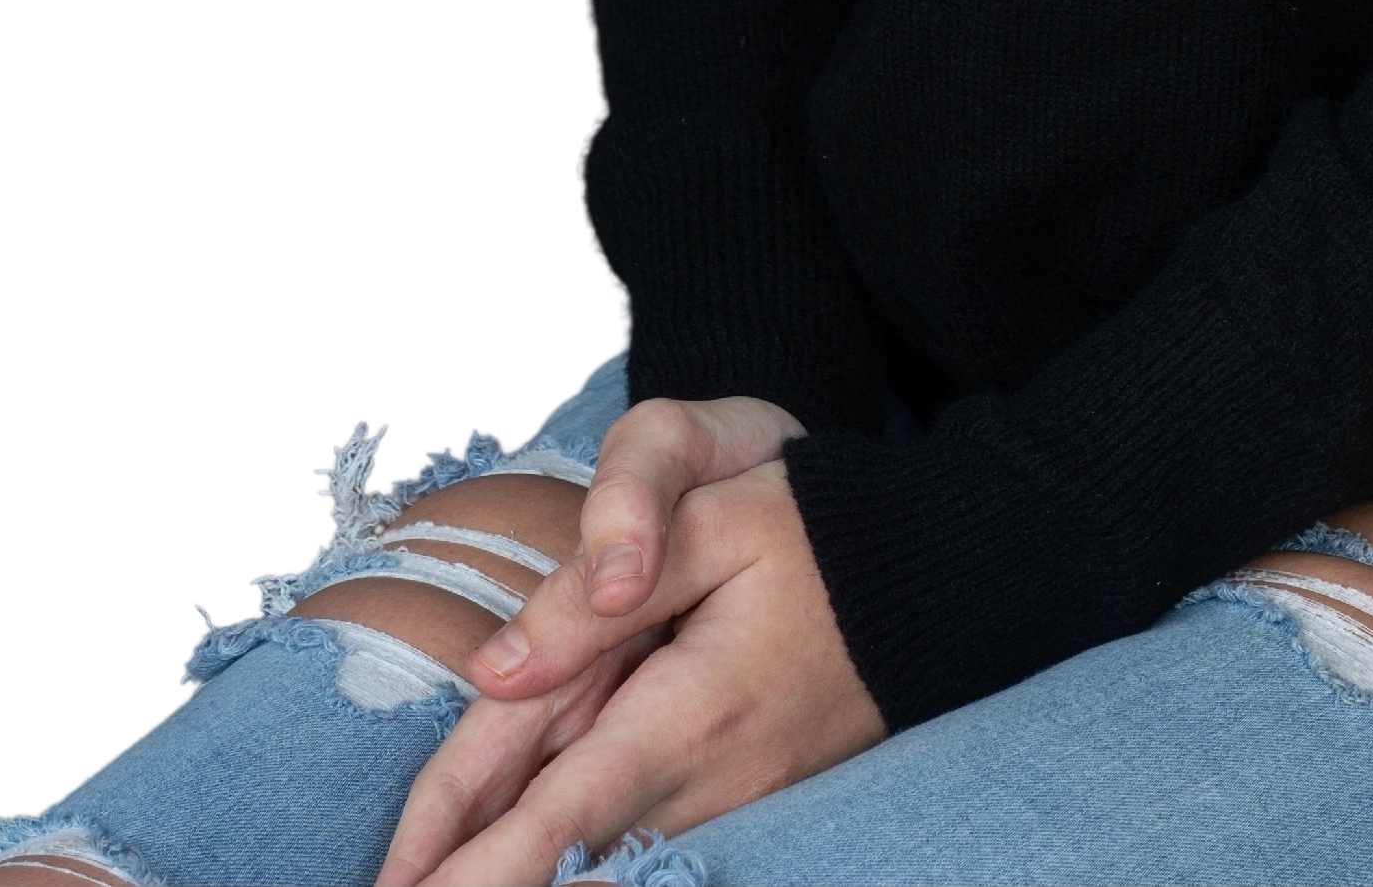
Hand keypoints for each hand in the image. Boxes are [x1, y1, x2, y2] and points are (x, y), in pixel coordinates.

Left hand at [374, 435, 885, 886]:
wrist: (942, 575)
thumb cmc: (822, 531)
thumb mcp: (713, 522)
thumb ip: (595, 594)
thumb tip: (491, 671)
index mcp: (688, 713)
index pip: (549, 818)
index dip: (469, 873)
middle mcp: (705, 783)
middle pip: (556, 854)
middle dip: (473, 885)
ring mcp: (731, 805)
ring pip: (594, 850)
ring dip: (515, 869)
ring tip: (430, 877)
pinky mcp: (745, 802)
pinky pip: (636, 835)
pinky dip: (570, 851)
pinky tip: (528, 862)